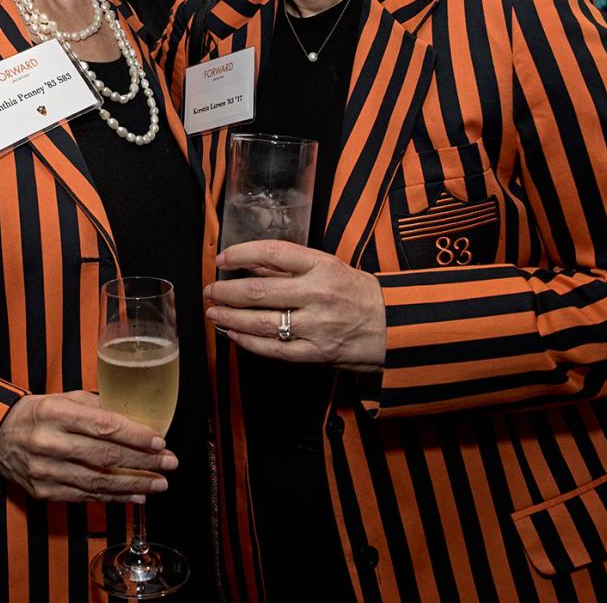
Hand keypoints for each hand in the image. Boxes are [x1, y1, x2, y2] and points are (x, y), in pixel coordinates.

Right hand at [0, 390, 177, 503]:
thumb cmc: (37, 413)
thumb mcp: (63, 398)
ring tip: (160, 484)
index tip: (159, 441)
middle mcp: (50, 442)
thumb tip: (135, 417)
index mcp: (56, 412)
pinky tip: (136, 496)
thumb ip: (96, 407)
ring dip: (134, 484)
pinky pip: (86, 497)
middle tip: (170, 463)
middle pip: (105, 456)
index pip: (103, 426)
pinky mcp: (45, 492)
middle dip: (143, 462)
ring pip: (98, 481)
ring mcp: (46, 471)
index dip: (135, 435)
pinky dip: (114, 498)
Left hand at [204, 240, 386, 370]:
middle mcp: (318, 294)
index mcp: (322, 266)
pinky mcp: (316, 354)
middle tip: (210, 290)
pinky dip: (247, 342)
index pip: (273, 253)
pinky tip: (234, 334)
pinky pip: (273, 350)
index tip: (223, 258)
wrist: (395, 327)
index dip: (241, 253)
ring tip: (214, 312)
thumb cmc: (359, 293)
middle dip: (226, 291)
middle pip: (259, 291)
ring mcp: (316, 326)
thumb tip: (250, 264)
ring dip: (230, 317)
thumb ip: (291, 267)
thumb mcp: (329, 267)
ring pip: (260, 322)